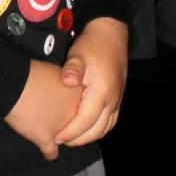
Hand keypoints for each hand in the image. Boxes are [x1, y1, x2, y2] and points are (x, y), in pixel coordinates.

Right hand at [5, 59, 82, 159]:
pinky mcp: (46, 138)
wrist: (15, 85)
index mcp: (78, 96)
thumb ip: (65, 82)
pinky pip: (51, 152)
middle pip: (75, 123)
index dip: (72, 108)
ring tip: (53, 137)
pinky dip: (49, 153)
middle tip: (56, 120)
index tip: (63, 106)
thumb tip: (65, 84)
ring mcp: (62, 129)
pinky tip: (48, 153)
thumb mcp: (56, 73)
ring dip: (59, 138)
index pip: (81, 108)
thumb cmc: (33, 75)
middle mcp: (74, 114)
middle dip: (69, 124)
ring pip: (66, 138)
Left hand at [54, 17, 128, 146]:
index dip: (72, 132)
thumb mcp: (79, 54)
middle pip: (97, 129)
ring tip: (71, 138)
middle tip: (61, 141)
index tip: (57, 138)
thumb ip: (73, 69)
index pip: (87, 120)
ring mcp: (117, 100)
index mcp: (102, 91)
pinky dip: (99, 129)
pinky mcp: (118, 98)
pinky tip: (85, 129)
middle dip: (79, 139)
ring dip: (89, 136)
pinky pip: (111, 120)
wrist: (111, 35)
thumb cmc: (92, 44)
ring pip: (106, 127)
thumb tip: (67, 81)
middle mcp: (112, 99)